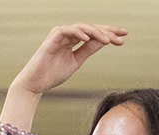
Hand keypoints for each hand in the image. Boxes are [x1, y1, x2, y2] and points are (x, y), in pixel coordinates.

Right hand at [12, 24, 127, 96]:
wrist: (34, 84)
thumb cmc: (52, 74)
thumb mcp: (76, 61)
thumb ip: (89, 49)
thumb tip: (106, 40)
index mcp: (73, 40)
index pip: (94, 33)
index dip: (109, 33)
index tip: (124, 36)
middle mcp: (67, 34)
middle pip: (91, 28)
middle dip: (107, 31)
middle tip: (122, 36)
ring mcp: (60, 34)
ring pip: (82, 27)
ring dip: (97, 32)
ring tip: (108, 40)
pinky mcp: (52, 38)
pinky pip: (68, 30)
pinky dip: (79, 32)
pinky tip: (88, 37)